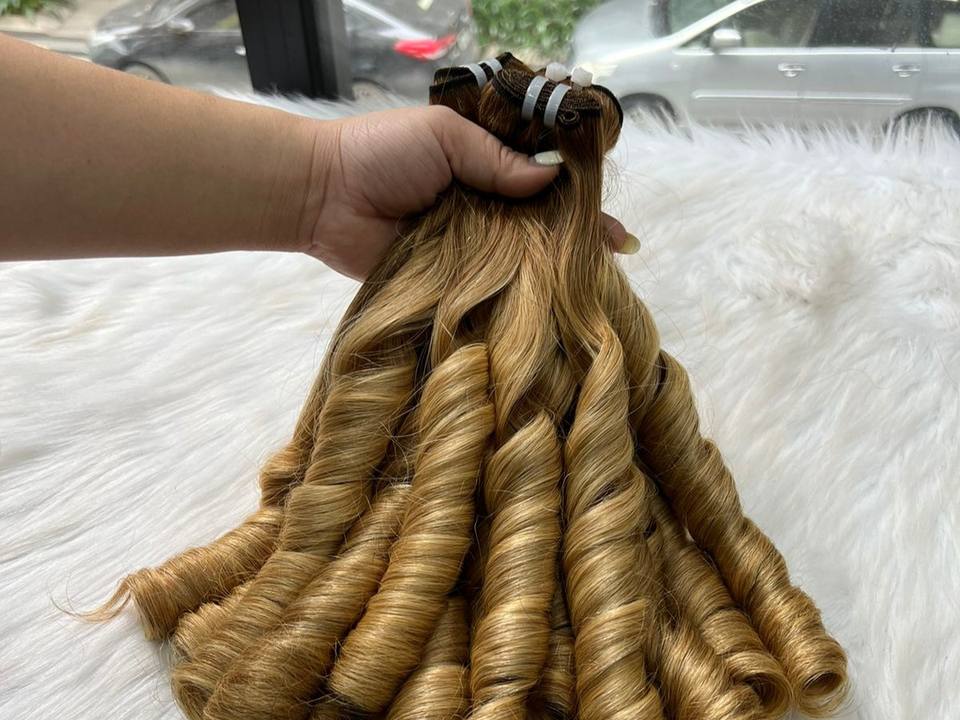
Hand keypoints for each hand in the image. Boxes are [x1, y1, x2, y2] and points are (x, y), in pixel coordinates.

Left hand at [302, 105, 636, 279]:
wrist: (323, 195)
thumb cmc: (379, 152)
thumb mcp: (445, 137)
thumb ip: (497, 159)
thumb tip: (554, 176)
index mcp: (485, 168)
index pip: (543, 185)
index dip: (578, 203)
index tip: (613, 228)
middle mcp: (482, 212)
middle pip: (538, 229)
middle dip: (576, 243)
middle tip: (618, 256)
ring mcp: (466, 251)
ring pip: (515, 265)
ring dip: (551, 274)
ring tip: (595, 286)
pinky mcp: (445, 284)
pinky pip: (482, 293)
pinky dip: (509, 300)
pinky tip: (546, 309)